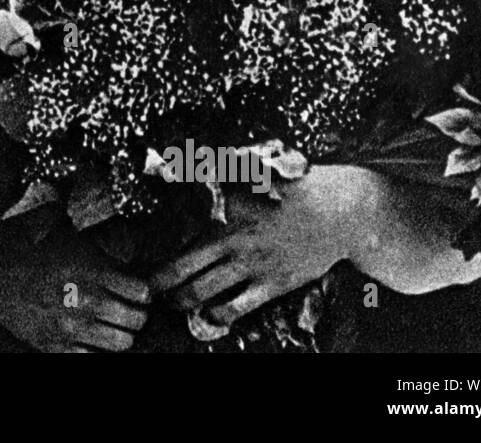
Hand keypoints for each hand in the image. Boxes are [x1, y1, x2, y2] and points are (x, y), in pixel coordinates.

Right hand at [0, 205, 151, 352]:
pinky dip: (96, 348)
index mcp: (89, 268)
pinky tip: (89, 335)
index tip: (137, 289)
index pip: (143, 291)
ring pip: (122, 343)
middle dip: (136, 313)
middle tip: (128, 308)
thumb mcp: (64, 234)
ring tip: (111, 324)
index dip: (143, 290)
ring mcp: (69, 327)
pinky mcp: (55, 346)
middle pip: (137, 319)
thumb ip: (96, 240)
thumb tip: (127, 237)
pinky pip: (93, 357)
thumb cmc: (26, 251)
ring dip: (120, 333)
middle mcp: (84, 300)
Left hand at [150, 166, 362, 326]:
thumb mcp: (252, 169)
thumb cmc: (293, 187)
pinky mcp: (272, 284)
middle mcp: (232, 237)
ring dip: (180, 300)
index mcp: (223, 207)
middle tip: (144, 289)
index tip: (139, 253)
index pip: (175, 229)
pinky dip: (216, 316)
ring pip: (201, 292)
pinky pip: (235, 308)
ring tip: (170, 303)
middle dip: (157, 283)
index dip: (153, 244)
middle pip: (179, 268)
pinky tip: (208, 317)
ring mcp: (252, 263)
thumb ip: (219, 170)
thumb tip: (183, 163)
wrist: (341, 210)